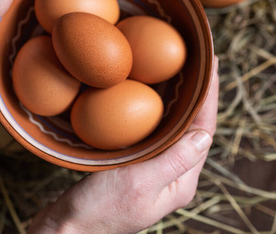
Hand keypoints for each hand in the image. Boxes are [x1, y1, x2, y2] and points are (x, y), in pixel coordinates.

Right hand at [28, 58, 218, 233]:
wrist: (68, 227)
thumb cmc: (98, 210)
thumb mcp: (139, 182)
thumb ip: (174, 160)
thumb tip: (204, 135)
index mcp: (180, 182)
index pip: (203, 132)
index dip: (209, 97)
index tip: (211, 66)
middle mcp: (171, 176)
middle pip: (193, 128)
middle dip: (199, 95)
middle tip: (200, 63)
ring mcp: (153, 172)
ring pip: (174, 130)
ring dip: (180, 102)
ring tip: (181, 74)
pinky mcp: (135, 168)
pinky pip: (154, 135)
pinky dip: (157, 113)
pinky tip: (149, 100)